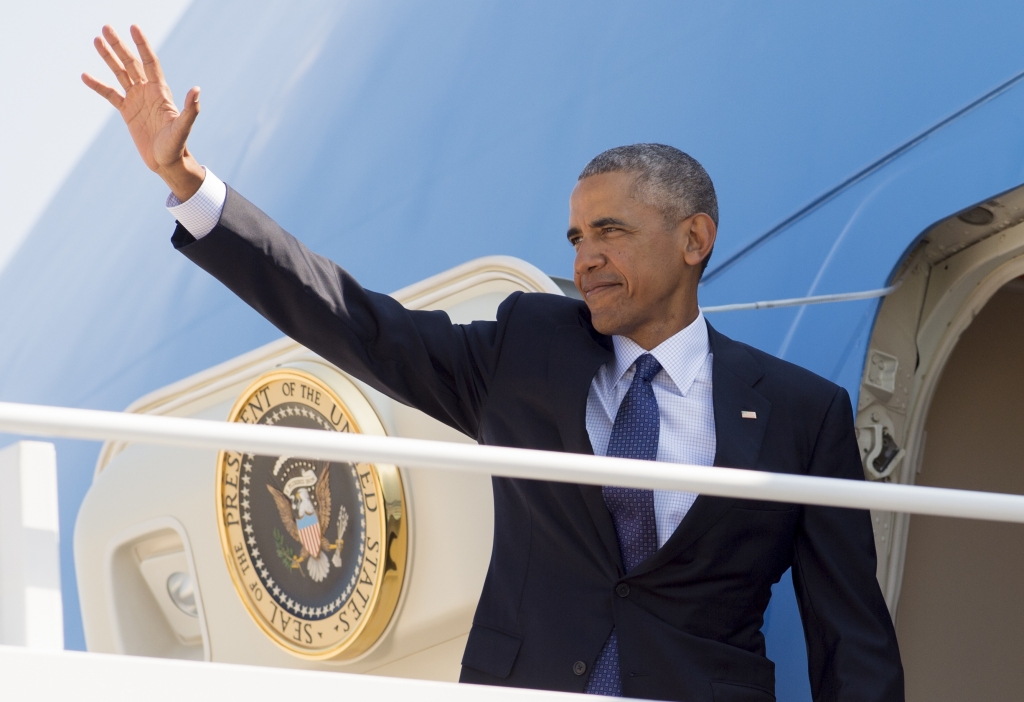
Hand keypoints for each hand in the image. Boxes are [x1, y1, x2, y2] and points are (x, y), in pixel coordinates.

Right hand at [82, 25, 204, 201]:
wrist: (167, 162)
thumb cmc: (177, 146)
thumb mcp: (183, 128)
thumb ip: (190, 110)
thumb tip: (197, 90)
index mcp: (160, 92)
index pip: (150, 62)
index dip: (142, 45)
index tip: (133, 27)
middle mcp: (148, 92)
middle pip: (132, 63)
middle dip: (120, 45)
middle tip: (106, 27)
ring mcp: (136, 101)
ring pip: (120, 74)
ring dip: (109, 57)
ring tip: (97, 39)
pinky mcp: (127, 112)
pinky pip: (110, 94)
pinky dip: (98, 85)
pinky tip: (85, 75)